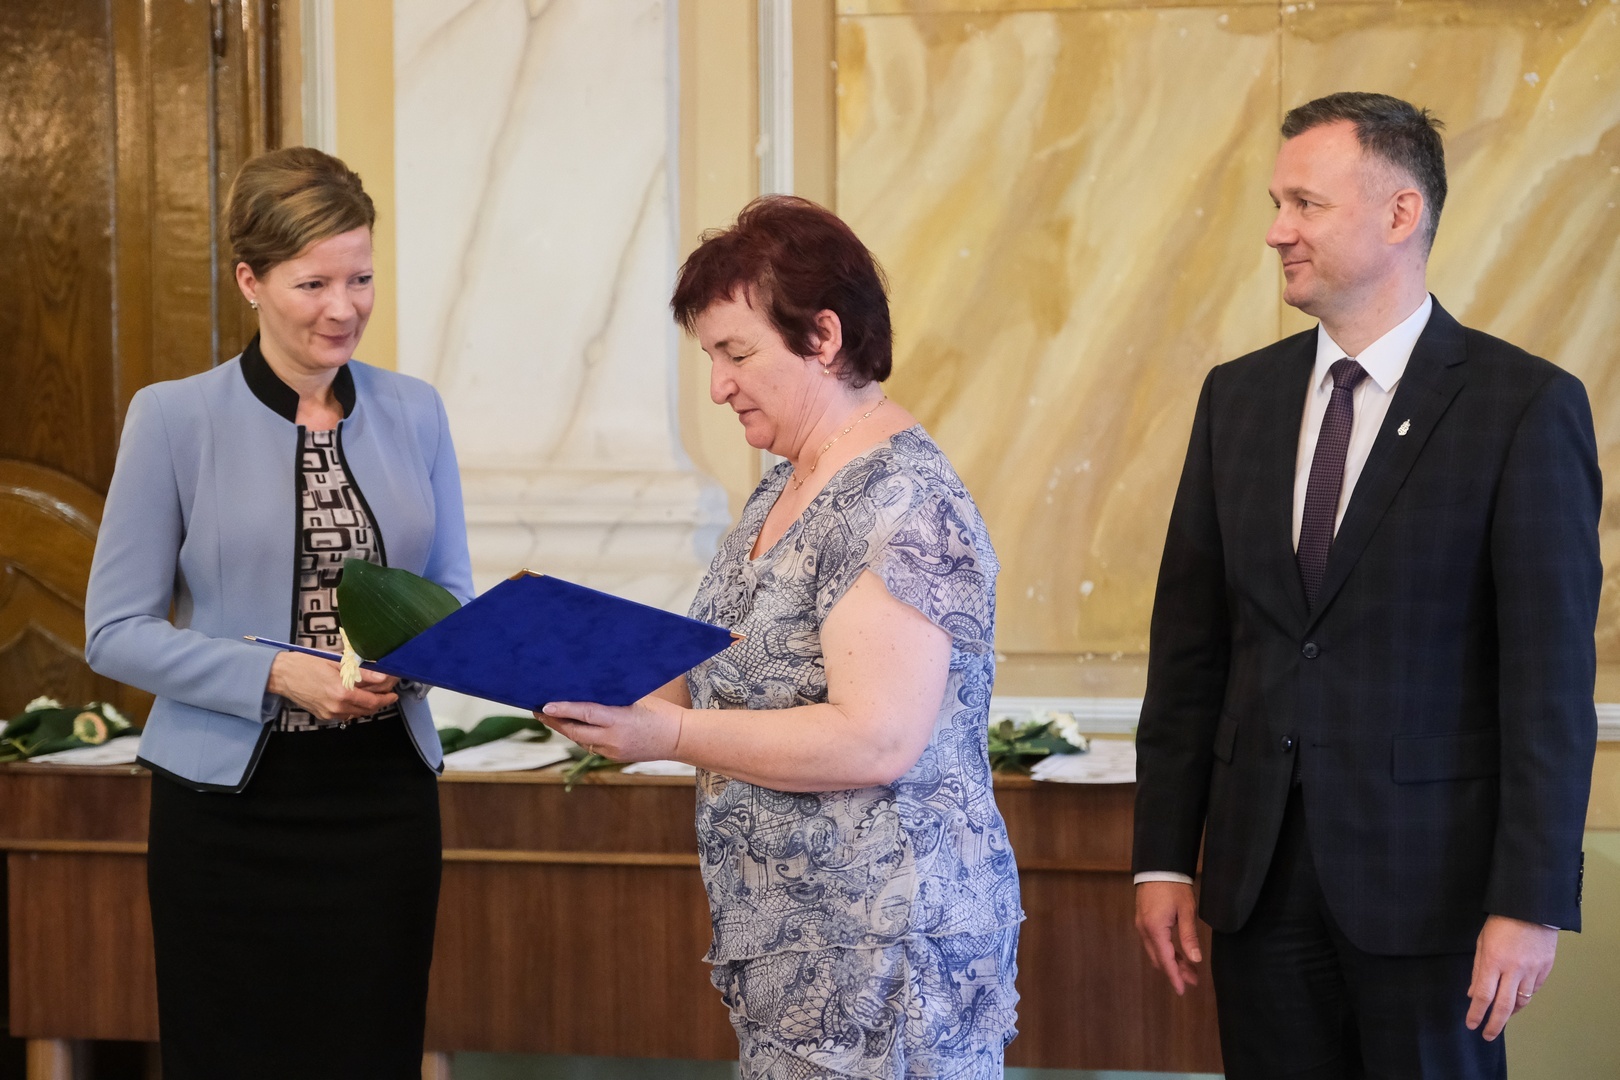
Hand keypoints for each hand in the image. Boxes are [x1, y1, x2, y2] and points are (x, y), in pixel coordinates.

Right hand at [268, 651, 397, 721]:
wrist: (282, 675)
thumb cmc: (306, 664)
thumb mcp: (337, 663)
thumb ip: (362, 673)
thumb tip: (382, 676)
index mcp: (341, 692)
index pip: (372, 701)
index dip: (386, 698)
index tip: (393, 693)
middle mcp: (336, 706)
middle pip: (367, 710)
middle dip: (380, 702)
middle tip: (387, 693)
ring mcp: (329, 713)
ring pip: (357, 713)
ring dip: (367, 705)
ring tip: (372, 693)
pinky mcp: (323, 716)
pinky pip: (345, 714)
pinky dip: (354, 707)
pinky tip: (355, 697)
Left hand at [537, 695, 685, 762]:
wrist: (679, 738)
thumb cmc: (661, 712)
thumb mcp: (636, 700)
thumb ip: (611, 701)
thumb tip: (586, 694)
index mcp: (620, 719)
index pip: (585, 713)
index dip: (563, 709)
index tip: (544, 706)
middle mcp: (614, 738)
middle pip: (575, 731)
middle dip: (555, 721)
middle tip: (537, 711)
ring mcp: (613, 751)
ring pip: (581, 740)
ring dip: (565, 729)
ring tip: (550, 717)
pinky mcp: (615, 757)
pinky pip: (591, 746)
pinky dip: (581, 736)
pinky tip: (573, 727)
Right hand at [1135, 880, 1202, 994]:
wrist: (1158, 867)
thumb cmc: (1174, 887)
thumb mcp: (1186, 911)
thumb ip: (1189, 936)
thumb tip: (1195, 959)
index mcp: (1155, 929)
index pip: (1166, 960)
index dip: (1175, 976)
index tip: (1182, 990)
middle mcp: (1144, 930)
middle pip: (1160, 959)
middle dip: (1175, 971)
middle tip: (1193, 980)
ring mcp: (1142, 925)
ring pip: (1156, 952)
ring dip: (1171, 961)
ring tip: (1189, 968)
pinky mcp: (1143, 920)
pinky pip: (1153, 943)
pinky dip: (1165, 951)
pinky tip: (1176, 953)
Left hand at [1466, 915, 1557, 1040]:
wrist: (1532, 908)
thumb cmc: (1501, 922)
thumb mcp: (1482, 942)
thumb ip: (1478, 970)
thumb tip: (1473, 994)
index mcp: (1493, 961)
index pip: (1483, 996)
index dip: (1476, 1013)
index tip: (1471, 1024)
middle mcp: (1513, 969)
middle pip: (1504, 1006)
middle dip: (1494, 1024)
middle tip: (1488, 1035)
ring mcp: (1531, 970)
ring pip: (1521, 1001)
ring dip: (1510, 1012)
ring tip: (1501, 1018)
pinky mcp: (1545, 969)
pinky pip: (1533, 990)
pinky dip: (1524, 997)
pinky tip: (1517, 998)